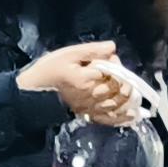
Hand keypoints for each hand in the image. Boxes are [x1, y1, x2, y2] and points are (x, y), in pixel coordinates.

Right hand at [19, 40, 141, 125]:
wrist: (33, 93)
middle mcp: (91, 95)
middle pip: (117, 88)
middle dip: (124, 79)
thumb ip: (91, 50)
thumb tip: (112, 47)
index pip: (111, 71)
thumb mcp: (68, 54)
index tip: (110, 57)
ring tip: (134, 92)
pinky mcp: (87, 115)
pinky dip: (121, 118)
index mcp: (87, 78)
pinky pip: (108, 119)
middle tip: (119, 72)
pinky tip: (132, 116)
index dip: (115, 63)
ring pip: (116, 104)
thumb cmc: (49, 70)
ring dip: (128, 99)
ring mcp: (90, 107)